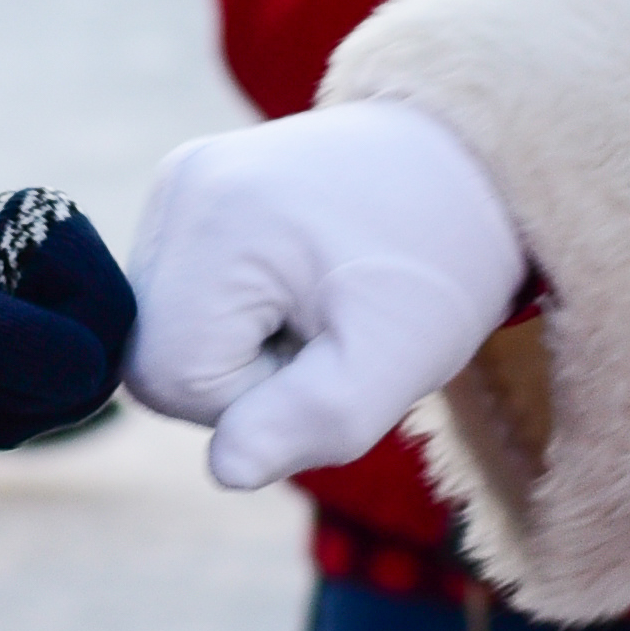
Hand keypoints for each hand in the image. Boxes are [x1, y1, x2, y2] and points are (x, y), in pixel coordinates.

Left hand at [0, 189, 133, 444]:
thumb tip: (91, 370)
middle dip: (51, 391)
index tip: (7, 395)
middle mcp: (63, 254)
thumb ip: (21, 342)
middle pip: (107, 345)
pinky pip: (61, 384)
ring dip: (34, 403)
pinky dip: (26, 409)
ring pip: (87, 372)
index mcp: (55, 228)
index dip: (75, 366)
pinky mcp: (36, 328)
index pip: (111, 312)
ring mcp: (52, 291)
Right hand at [123, 97, 523, 491]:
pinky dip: (235, 310)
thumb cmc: (439, 262)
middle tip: (328, 333)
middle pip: (154, 355)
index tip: (329, 353)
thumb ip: (311, 425)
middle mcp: (181, 185)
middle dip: (240, 375)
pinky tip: (298, 281)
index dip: (249, 400)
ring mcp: (181, 177)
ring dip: (238, 344)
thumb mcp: (396, 358)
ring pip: (165, 326)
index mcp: (219, 222)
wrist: (474, 162)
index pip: (170, 380)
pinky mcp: (192, 180)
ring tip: (319, 302)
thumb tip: (226, 468)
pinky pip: (181, 288)